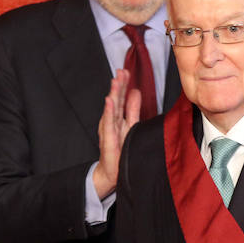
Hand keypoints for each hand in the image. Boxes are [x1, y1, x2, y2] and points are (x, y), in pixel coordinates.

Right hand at [92, 69, 140, 198]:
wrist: (112, 171)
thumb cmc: (121, 148)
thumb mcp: (130, 125)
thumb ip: (132, 109)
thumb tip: (136, 91)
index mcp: (118, 117)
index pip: (121, 98)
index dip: (123, 85)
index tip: (126, 71)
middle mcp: (111, 121)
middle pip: (116, 100)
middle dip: (119, 85)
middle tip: (121, 71)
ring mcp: (108, 129)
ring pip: (111, 109)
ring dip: (114, 94)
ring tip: (116, 81)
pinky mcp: (107, 139)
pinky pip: (108, 123)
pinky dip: (108, 111)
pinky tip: (109, 101)